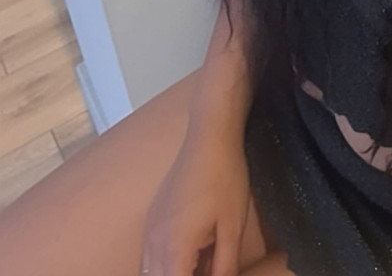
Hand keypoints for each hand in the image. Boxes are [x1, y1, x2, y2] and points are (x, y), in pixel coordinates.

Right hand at [141, 129, 251, 275]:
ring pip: (150, 272)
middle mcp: (153, 244)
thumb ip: (225, 266)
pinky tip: (194, 255)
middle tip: (209, 268)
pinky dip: (167, 265)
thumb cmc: (225, 179)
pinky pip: (151, 256)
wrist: (209, 139)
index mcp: (174, 249)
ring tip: (203, 263)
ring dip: (174, 273)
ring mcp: (149, 230)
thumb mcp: (232, 227)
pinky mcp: (152, 219)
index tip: (212, 272)